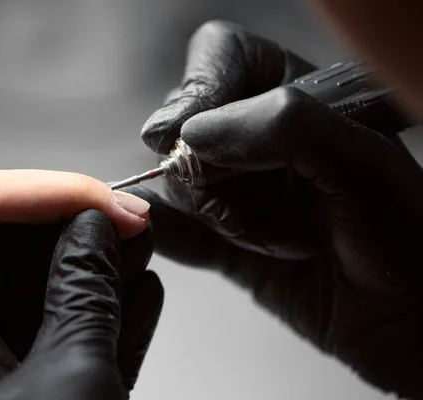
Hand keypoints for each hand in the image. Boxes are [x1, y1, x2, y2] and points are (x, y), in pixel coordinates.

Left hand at [0, 168, 149, 398]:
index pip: (2, 190)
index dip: (64, 193)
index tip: (116, 207)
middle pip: (22, 198)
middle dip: (82, 201)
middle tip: (134, 217)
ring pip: (21, 223)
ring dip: (70, 223)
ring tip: (117, 231)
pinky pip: (9, 252)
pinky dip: (45, 251)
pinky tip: (68, 261)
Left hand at [0, 210, 162, 399]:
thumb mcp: (69, 373)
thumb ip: (80, 295)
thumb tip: (94, 231)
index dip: (43, 203)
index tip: (100, 200)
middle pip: (21, 260)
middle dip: (79, 231)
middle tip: (126, 216)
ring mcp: (12, 370)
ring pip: (54, 297)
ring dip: (102, 270)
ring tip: (143, 243)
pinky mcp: (47, 389)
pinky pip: (77, 337)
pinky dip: (113, 315)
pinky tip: (144, 293)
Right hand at [133, 22, 422, 396]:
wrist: (410, 325)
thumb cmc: (408, 240)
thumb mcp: (364, 167)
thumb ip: (286, 127)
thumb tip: (191, 134)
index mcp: (299, 98)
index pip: (223, 58)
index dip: (198, 88)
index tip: (188, 132)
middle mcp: (261, 141)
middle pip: (187, 127)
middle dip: (210, 170)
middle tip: (253, 203)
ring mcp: (240, 192)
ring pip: (179, 182)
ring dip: (214, 216)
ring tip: (272, 244)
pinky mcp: (225, 244)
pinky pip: (174, 230)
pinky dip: (164, 233)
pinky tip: (160, 236)